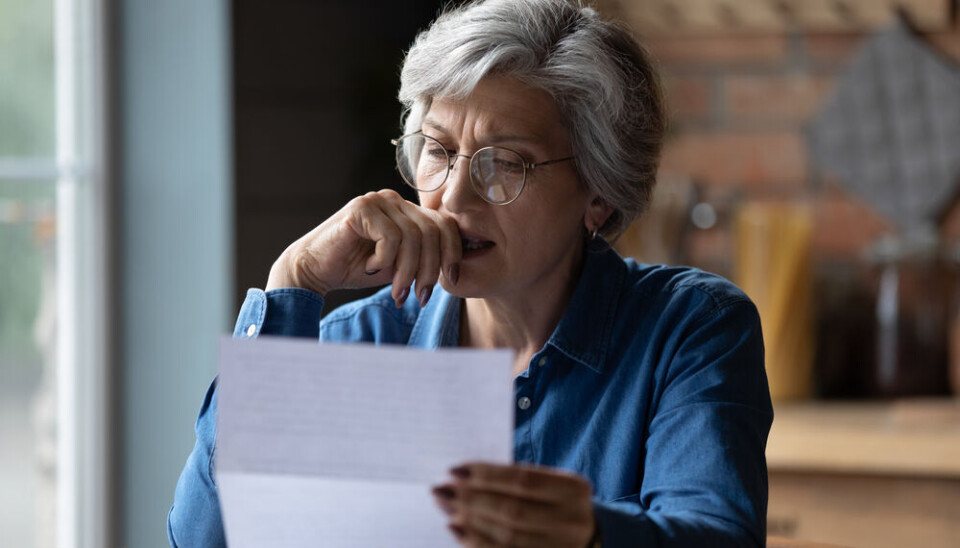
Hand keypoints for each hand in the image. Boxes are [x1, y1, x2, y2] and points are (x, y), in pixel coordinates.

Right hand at [265, 189, 461, 306]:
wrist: (313, 270)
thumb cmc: (356, 269)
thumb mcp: (400, 266)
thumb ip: (424, 260)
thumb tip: (457, 271)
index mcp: (407, 210)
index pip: (445, 225)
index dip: (452, 254)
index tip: (451, 281)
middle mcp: (394, 200)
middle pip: (433, 231)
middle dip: (430, 269)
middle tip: (418, 296)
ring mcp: (377, 201)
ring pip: (413, 237)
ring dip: (407, 271)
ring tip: (397, 291)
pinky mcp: (360, 208)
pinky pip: (391, 237)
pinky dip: (384, 260)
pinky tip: (370, 267)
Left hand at [432, 463, 595, 547]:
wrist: (585, 538)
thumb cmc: (554, 502)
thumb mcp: (548, 485)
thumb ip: (515, 480)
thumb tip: (464, 477)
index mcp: (572, 489)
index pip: (523, 480)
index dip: (486, 475)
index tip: (454, 470)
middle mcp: (570, 520)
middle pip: (512, 510)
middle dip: (471, 499)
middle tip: (441, 490)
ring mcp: (560, 547)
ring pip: (507, 536)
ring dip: (470, 521)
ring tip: (445, 508)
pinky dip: (477, 542)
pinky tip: (457, 530)